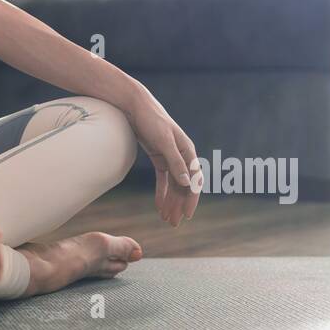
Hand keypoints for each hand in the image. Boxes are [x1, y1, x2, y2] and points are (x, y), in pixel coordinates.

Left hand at [125, 88, 199, 226]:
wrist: (136, 106)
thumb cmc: (152, 120)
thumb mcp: (163, 140)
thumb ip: (175, 161)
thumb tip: (187, 183)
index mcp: (188, 152)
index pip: (194, 181)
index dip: (191, 199)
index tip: (187, 215)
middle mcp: (182, 156)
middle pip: (183, 186)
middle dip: (179, 205)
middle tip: (173, 223)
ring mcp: (171, 157)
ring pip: (174, 185)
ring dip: (171, 202)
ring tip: (166, 219)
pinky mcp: (159, 157)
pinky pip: (163, 180)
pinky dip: (161, 193)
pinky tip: (159, 206)